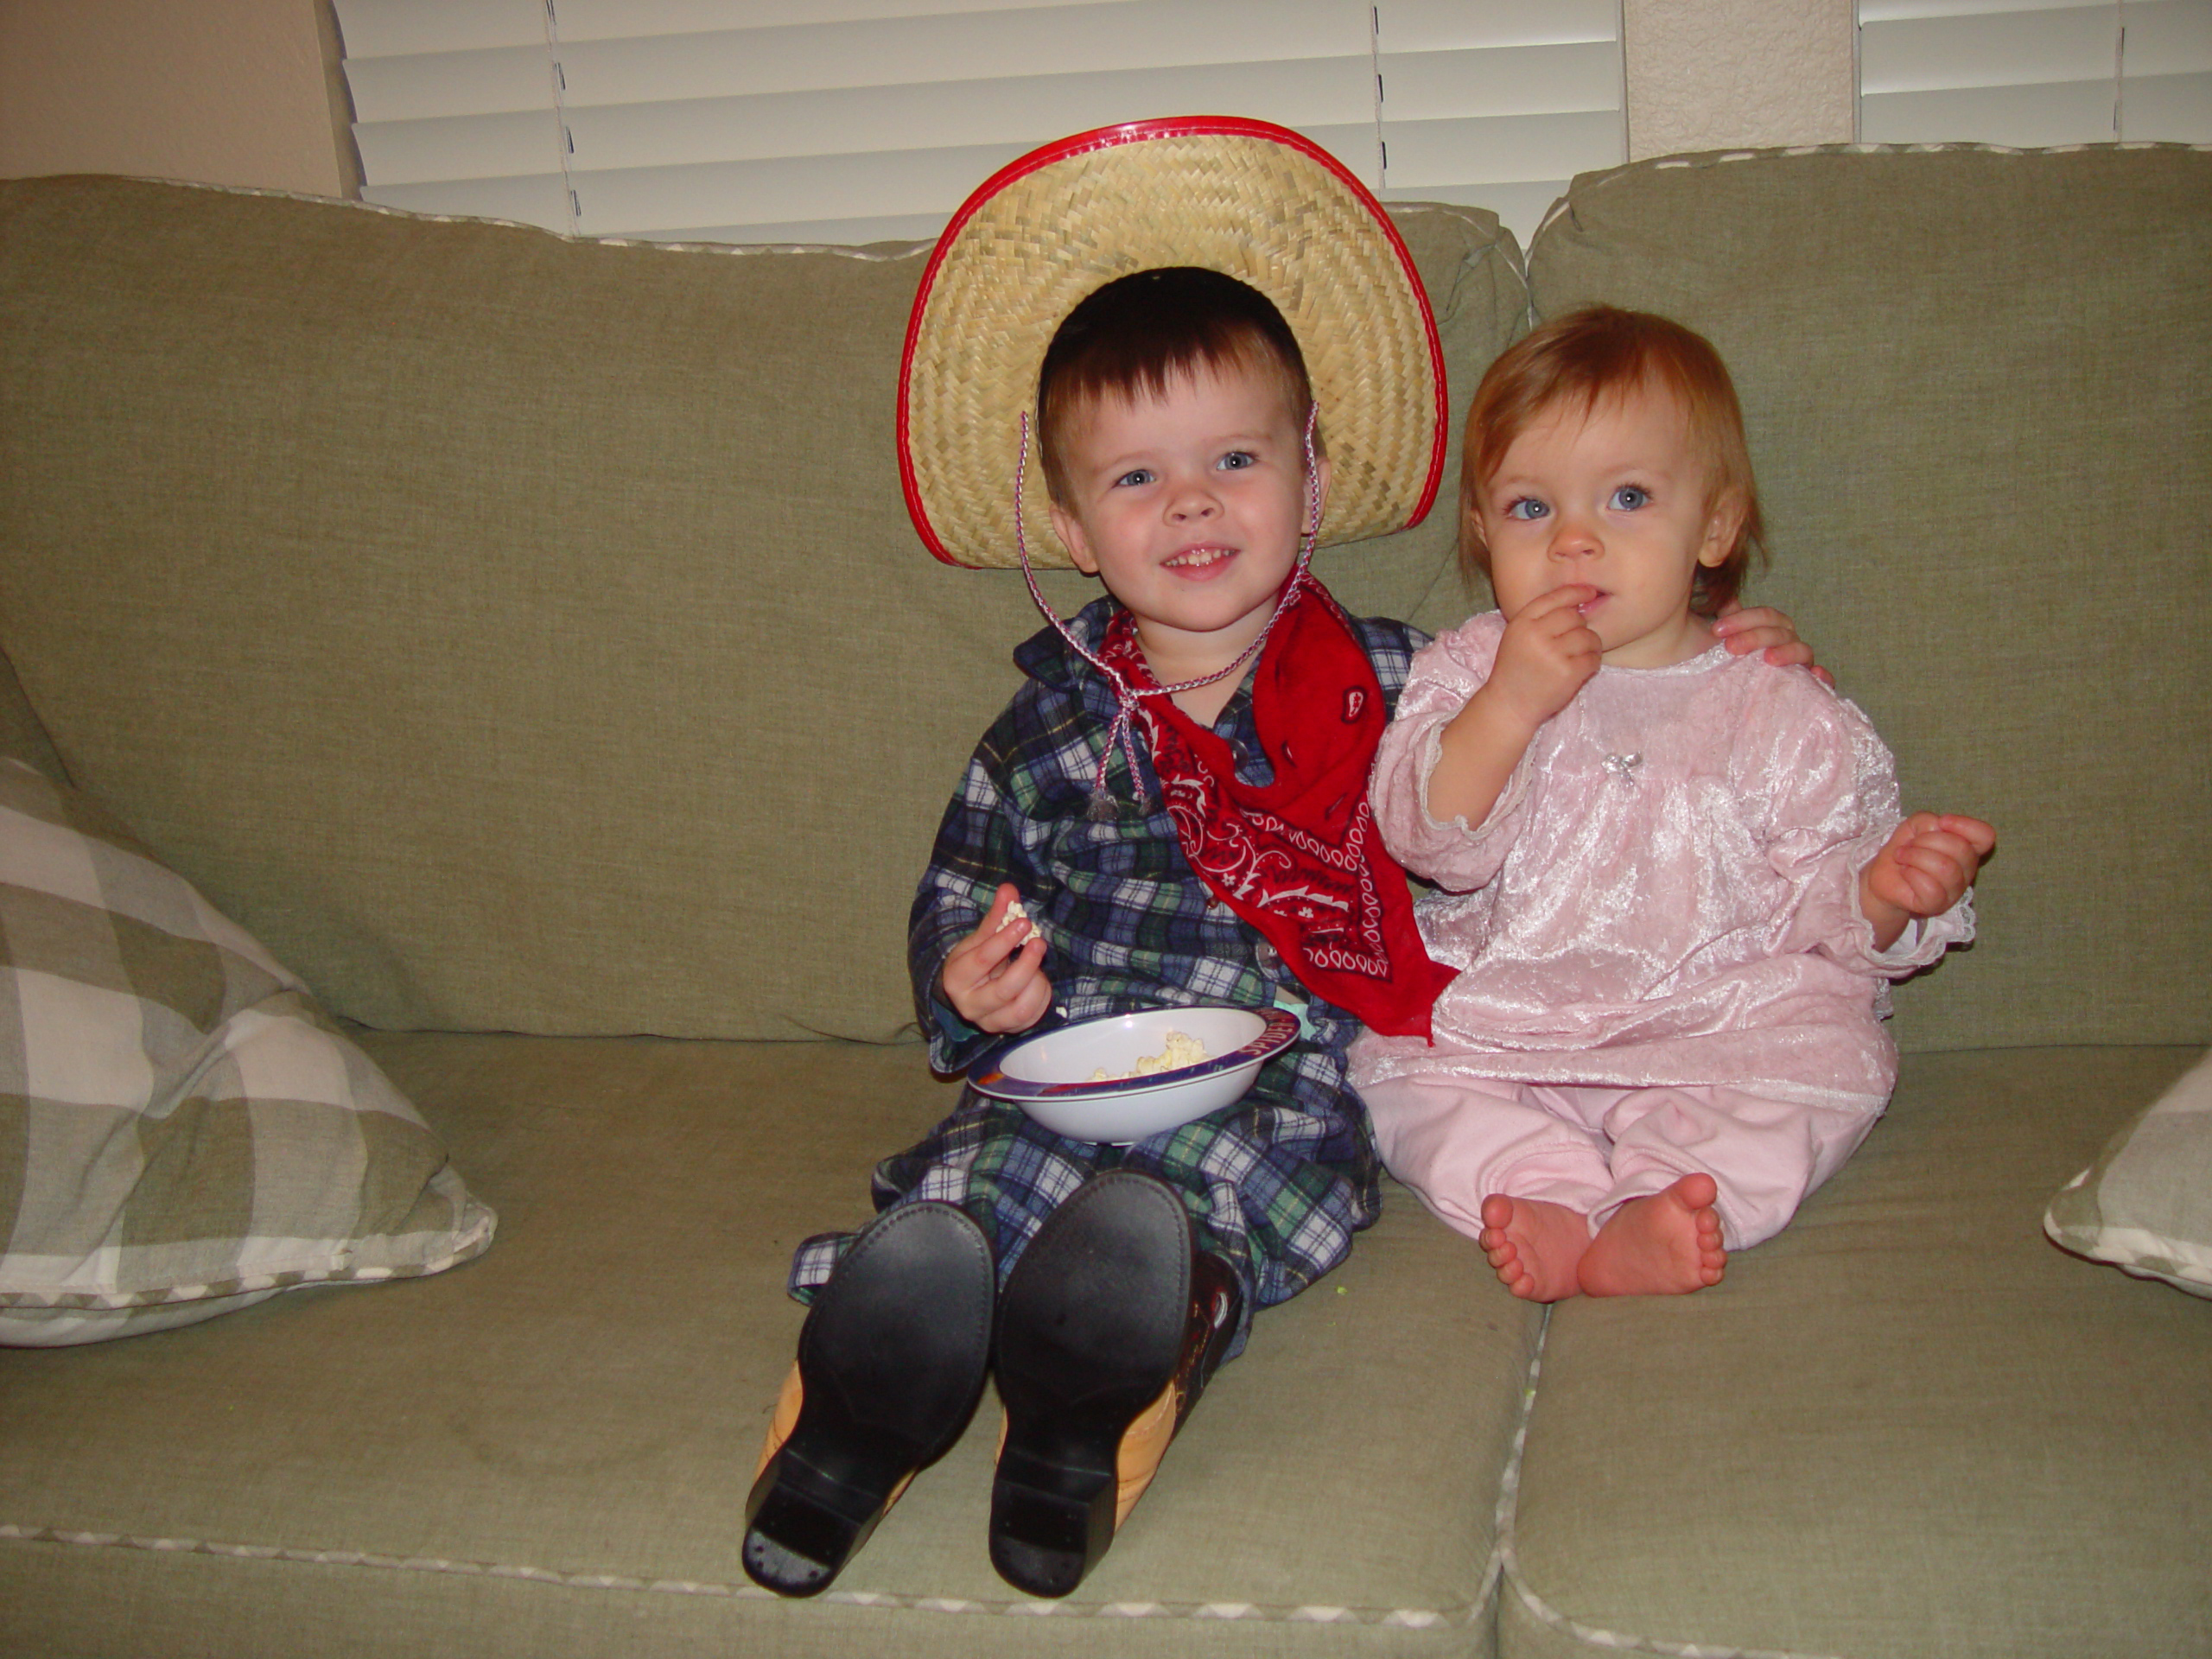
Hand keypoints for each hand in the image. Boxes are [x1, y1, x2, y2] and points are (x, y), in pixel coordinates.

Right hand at [938, 883, 1051, 1034]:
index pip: (982, 959)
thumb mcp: (980, 939)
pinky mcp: (1009, 1030)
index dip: (1005, 939)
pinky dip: (1041, 995)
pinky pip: (1033, 1016)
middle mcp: (970, 1006)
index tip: (1024, 922)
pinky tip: (1038, 980)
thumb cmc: (975, 961)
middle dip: (1026, 964)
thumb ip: (996, 916)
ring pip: (1021, 1007)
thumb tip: (1009, 888)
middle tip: (1039, 942)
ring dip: (1036, 982)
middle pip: (1004, 989)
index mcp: (957, 979)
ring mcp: (990, 1022)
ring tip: (1036, 965)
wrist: (969, 992)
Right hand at [1486, 585, 1603, 731]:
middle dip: (1581, 626)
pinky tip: (1584, 667)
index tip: (1590, 592)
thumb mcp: (1517, 637)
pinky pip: (1593, 658)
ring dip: (1591, 645)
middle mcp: (1536, 635)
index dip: (1576, 592)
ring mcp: (1553, 655)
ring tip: (1582, 654)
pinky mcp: (1568, 673)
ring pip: (1588, 637)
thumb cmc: (1515, 669)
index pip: (1555, 598)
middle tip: (1576, 639)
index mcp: (1522, 623)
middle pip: (1575, 617)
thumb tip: (1578, 603)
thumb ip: (1540, 619)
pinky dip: (1593, 661)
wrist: (1509, 705)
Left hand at [1714, 601, 1833, 687]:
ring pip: (1803, 651)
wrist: (1716, 699)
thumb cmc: (1719, 668)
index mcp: (1771, 630)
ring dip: (1787, 652)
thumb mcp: (1716, 643)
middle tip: (1730, 647)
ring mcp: (1798, 666)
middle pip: (1782, 632)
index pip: (1766, 616)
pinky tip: (1816, 674)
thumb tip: (1725, 595)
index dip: (1743, 619)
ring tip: (1768, 659)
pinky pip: (1822, 683)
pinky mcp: (1806, 690)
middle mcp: (1787, 645)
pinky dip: (1824, 677)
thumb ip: (1727, 619)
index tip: (1716, 630)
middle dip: (1756, 636)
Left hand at [1859, 813, 1995, 949]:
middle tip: (1910, 845)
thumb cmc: (1905, 850)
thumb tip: (1939, 827)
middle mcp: (1967, 869)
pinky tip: (1905, 872)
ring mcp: (1954, 890)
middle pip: (1961, 848)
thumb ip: (1928, 820)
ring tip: (1903, 857)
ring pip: (1946, 867)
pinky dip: (1912, 874)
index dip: (1966, 825)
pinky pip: (1931, 888)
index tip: (1942, 822)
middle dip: (1927, 840)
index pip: (1985, 836)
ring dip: (1915, 856)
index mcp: (1967, 847)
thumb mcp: (1913, 826)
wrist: (1884, 877)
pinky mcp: (1937, 905)